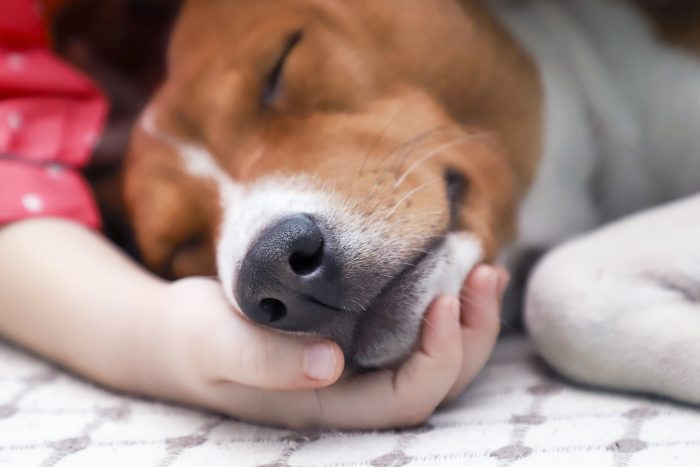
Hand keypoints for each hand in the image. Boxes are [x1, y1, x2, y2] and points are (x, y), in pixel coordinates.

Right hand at [131, 265, 507, 429]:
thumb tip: (330, 365)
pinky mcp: (353, 336)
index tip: (440, 298)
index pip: (403, 401)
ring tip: (486, 268)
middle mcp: (350, 393)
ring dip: (467, 319)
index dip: (436, 358)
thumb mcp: (215, 343)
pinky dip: (442, 304)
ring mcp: (356, 367)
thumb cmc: (191, 338)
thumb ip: (264, 360)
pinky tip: (456, 269)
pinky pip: (412, 331)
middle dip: (470, 335)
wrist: (177, 332)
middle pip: (436, 384)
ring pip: (434, 360)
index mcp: (324, 406)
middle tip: (485, 271)